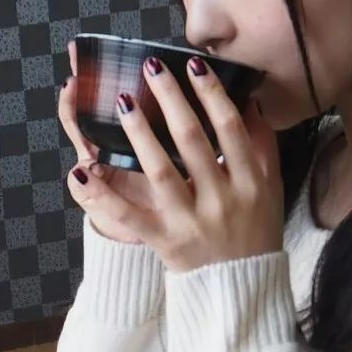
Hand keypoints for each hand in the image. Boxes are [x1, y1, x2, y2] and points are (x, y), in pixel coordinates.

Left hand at [68, 54, 282, 273]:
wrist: (241, 287)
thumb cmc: (254, 229)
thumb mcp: (270, 187)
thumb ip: (261, 144)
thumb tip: (250, 99)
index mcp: (249, 181)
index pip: (229, 127)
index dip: (211, 93)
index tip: (193, 64)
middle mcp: (220, 199)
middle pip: (191, 140)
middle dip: (170, 99)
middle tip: (152, 66)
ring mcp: (189, 220)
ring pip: (160, 170)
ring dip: (139, 132)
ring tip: (123, 101)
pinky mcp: (163, 240)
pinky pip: (128, 216)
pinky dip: (103, 196)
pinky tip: (81, 172)